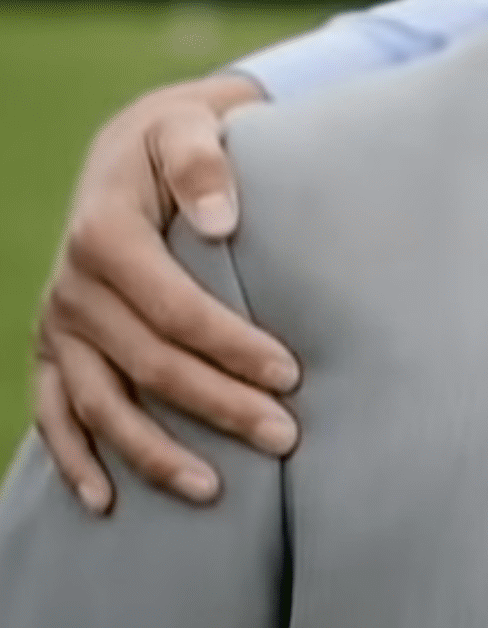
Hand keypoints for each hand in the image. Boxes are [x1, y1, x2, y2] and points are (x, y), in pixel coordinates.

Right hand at [32, 73, 299, 513]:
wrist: (134, 143)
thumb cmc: (181, 136)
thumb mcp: (190, 123)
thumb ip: (203, 161)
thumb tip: (220, 220)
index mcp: (105, 235)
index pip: (174, 309)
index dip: (231, 346)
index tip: (292, 373)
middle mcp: (73, 287)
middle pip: (147, 365)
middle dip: (217, 406)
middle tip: (285, 437)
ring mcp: (59, 324)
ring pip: (100, 404)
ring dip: (152, 453)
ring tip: (212, 490)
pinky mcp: (54, 349)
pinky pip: (55, 414)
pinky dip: (76, 460)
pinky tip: (105, 504)